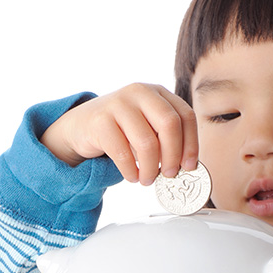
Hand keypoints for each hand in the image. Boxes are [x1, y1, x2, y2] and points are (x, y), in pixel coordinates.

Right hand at [40, 84, 197, 184]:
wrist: (80, 126)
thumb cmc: (122, 131)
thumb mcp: (148, 127)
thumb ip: (166, 139)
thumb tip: (186, 166)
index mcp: (158, 93)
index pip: (185, 116)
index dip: (191, 144)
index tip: (190, 166)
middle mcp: (140, 92)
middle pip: (170, 124)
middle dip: (173, 155)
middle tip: (170, 175)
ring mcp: (118, 103)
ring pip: (147, 142)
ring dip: (150, 168)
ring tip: (147, 179)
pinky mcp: (100, 120)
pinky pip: (123, 152)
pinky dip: (130, 170)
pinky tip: (132, 176)